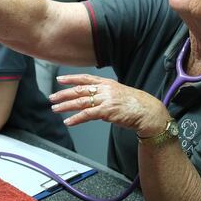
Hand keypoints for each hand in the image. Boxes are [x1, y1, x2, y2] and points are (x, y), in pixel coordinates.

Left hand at [49, 74, 169, 135]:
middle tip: (52, 97)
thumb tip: (93, 101)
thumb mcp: (118, 94)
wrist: (149, 112)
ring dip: (65, 106)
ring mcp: (105, 99)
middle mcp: (105, 89)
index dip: (70, 78)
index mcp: (107, 83)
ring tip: (55, 109)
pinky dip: (76, 118)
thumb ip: (105, 95)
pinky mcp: (107, 111)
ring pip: (80, 102)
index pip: (85, 78)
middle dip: (63, 94)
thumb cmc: (135, 105)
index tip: (59, 79)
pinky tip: (68, 122)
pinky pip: (87, 114)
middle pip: (79, 90)